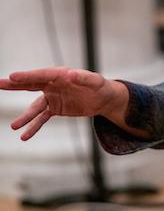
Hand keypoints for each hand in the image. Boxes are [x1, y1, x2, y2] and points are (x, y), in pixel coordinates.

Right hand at [0, 67, 127, 139]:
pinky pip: (42, 118)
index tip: (12, 76)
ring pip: (35, 107)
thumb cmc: (100, 86)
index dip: (27, 76)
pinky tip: (24, 136)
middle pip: (30, 85)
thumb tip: (71, 74)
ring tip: (14, 126)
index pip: (41, 74)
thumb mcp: (95, 81)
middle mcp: (53, 84)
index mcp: (60, 74)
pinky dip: (33, 127)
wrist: (103, 99)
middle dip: (14, 85)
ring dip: (25, 117)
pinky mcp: (55, 108)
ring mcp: (52, 97)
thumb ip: (83, 77)